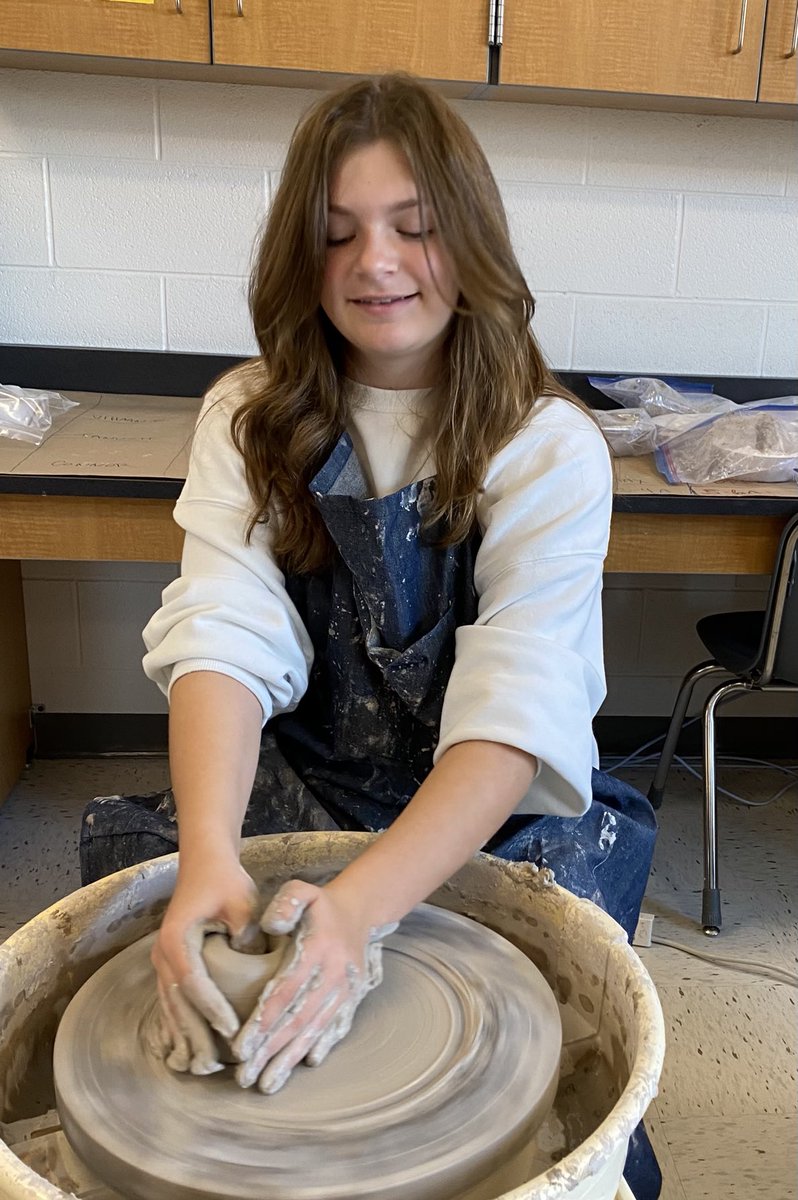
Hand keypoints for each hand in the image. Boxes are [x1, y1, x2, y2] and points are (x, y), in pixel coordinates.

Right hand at [151, 854, 262, 1075]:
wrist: (205, 864)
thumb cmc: (225, 881)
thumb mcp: (241, 902)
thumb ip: (245, 933)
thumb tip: (251, 964)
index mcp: (177, 940)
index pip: (194, 982)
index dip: (212, 1009)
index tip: (232, 1030)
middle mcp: (163, 954)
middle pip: (177, 1003)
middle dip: (195, 1037)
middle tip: (214, 1067)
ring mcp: (163, 961)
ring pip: (171, 1008)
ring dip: (185, 1038)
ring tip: (202, 1067)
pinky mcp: (170, 965)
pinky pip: (171, 1002)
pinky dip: (179, 1027)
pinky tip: (186, 1051)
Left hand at [231, 879, 396, 1094]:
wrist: (359, 912)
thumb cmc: (320, 905)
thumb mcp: (301, 891)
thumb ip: (286, 904)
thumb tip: (269, 927)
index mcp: (318, 949)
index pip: (286, 991)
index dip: (263, 1020)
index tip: (240, 1046)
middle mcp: (334, 974)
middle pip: (297, 1019)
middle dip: (270, 1051)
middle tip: (244, 1076)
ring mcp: (345, 990)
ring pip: (315, 1029)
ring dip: (290, 1059)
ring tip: (266, 1084)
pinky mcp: (352, 999)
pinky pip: (336, 1027)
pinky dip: (321, 1047)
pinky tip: (305, 1065)